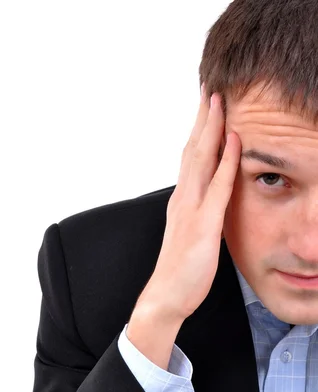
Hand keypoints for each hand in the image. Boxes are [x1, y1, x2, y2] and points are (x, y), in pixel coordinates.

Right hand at [137, 85, 241, 321]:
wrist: (165, 296)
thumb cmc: (180, 269)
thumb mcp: (191, 233)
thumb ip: (199, 212)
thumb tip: (211, 197)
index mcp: (182, 200)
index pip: (191, 156)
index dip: (200, 129)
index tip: (207, 105)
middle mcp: (184, 198)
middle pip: (193, 148)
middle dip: (203, 117)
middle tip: (210, 87)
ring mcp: (191, 210)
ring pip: (201, 159)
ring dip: (211, 127)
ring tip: (218, 100)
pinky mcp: (203, 226)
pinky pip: (218, 188)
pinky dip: (226, 161)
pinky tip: (234, 141)